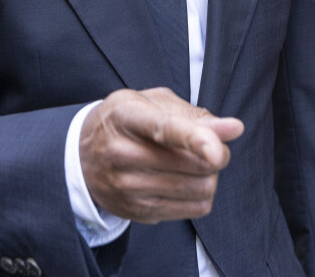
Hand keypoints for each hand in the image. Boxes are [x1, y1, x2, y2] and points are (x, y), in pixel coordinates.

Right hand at [80, 87, 243, 223]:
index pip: (163, 129)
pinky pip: (192, 209)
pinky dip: (200, 194)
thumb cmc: (124, 121)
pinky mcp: (138, 213)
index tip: (217, 150)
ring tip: (193, 161)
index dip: (194, 140)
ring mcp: (127, 187)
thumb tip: (232, 129)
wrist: (82, 155)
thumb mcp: (150, 102)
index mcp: (126, 115)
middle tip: (212, 144)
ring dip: (209, 175)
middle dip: (216, 153)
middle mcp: (122, 153)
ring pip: (197, 189)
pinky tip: (184, 179)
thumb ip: (192, 115)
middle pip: (191, 164)